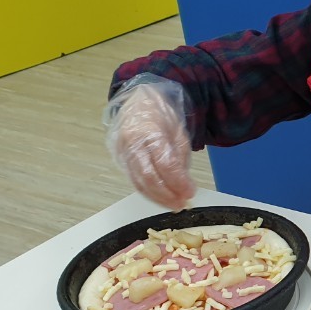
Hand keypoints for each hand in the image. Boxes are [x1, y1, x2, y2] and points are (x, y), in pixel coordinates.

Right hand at [105, 75, 195, 210]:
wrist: (138, 104)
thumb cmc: (160, 116)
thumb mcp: (178, 132)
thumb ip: (180, 158)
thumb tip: (185, 186)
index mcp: (149, 131)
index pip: (164, 163)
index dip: (178, 181)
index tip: (191, 192)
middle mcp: (131, 144)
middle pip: (148, 176)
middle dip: (167, 195)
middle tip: (182, 204)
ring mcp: (122, 153)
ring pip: (139, 182)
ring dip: (158, 198)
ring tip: (175, 206)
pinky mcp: (120, 161)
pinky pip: (134, 181)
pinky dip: (149, 193)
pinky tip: (162, 199)